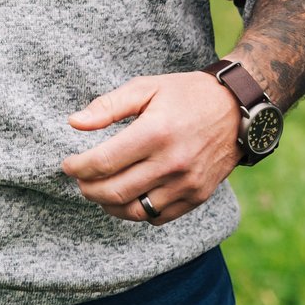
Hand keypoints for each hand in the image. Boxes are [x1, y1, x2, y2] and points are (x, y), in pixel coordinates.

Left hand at [62, 71, 242, 223]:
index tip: (67, 165)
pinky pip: (158, 217)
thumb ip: (108, 106)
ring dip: (109, 205)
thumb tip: (74, 123)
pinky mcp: (198, 196)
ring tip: (98, 191)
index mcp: (155, 133)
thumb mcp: (145, 88)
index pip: (104, 162)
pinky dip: (137, 212)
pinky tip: (127, 197)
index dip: (78, 167)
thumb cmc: (186, 95)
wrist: (237, 109)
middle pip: (115, 191)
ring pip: (135, 211)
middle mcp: (172, 163)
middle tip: (78, 180)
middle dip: (88, 189)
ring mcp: (187, 184)